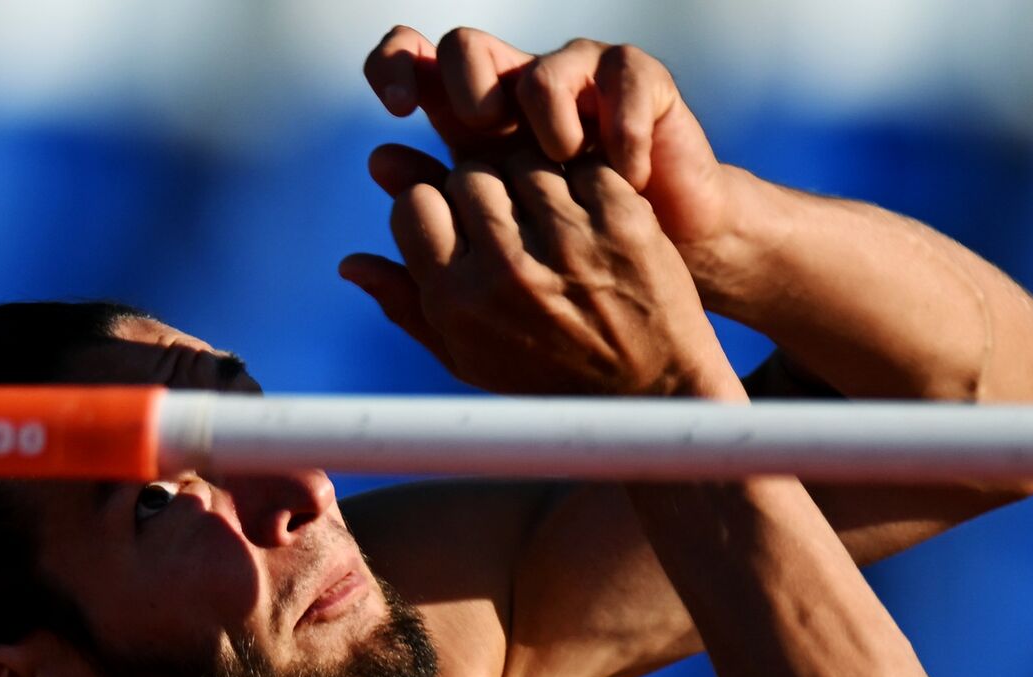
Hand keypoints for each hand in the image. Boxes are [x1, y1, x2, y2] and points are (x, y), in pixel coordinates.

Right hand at [342, 150, 742, 399]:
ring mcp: (569, 243)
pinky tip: (592, 221)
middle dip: (485, 191)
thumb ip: (407, 307)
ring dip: (535, 182)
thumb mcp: (468, 359)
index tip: (458, 227)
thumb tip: (351, 264)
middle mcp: (507, 271)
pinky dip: (586, 184)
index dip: (435, 208)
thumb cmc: (549, 381)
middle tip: (510, 222)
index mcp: (458, 303)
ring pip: (526, 162)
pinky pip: (583, 166)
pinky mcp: (623, 221)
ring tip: (553, 224)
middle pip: (468, 175)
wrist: (651, 397)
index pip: (415, 205)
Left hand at [360, 26, 733, 261]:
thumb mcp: (493, 260)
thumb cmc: (574, 271)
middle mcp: (517, 93)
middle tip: (480, 127)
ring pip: (537, 67)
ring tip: (563, 162)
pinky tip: (628, 174)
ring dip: (543, 115)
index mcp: (471, 127)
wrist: (665, 271)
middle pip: (463, 48)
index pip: (412, 65)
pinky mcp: (639, 86)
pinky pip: (619, 74)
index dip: (393, 69)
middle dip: (462, 85)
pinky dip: (620, 128)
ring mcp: (579, 83)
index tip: (396, 110)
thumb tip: (367, 202)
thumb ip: (433, 234)